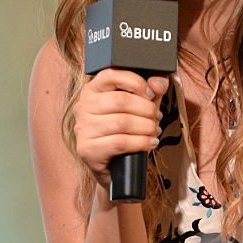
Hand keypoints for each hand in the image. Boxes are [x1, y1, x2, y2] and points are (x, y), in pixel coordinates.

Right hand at [74, 69, 168, 187]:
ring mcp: (82, 129)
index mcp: (92, 90)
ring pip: (122, 122)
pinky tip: (150, 143)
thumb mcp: (138, 108)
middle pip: (121, 100)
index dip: (136, 82)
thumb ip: (149, 92)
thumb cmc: (124, 132)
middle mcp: (83, 107)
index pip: (111, 74)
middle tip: (157, 118)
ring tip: (155, 131)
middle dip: (147, 110)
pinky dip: (141, 143)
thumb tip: (160, 83)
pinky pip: (120, 142)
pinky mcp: (87, 149)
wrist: (113, 167)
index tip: (151, 94)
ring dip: (146, 127)